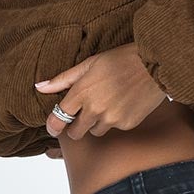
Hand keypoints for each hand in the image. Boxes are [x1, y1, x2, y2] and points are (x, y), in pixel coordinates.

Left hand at [36, 43, 168, 142]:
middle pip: (76, 133)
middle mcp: (95, 109)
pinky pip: (115, 128)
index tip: (53, 128)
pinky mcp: (127, 124)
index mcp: (82, 93)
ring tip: (109, 103)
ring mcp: (112, 119)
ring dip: (97, 123)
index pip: (58, 119)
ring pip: (96, 131)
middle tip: (83, 115)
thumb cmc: (121, 59)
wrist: (153, 64)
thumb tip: (39, 87)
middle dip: (76, 126)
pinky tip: (124, 104)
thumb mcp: (89, 64)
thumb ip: (63, 79)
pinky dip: (116, 120)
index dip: (53, 126)